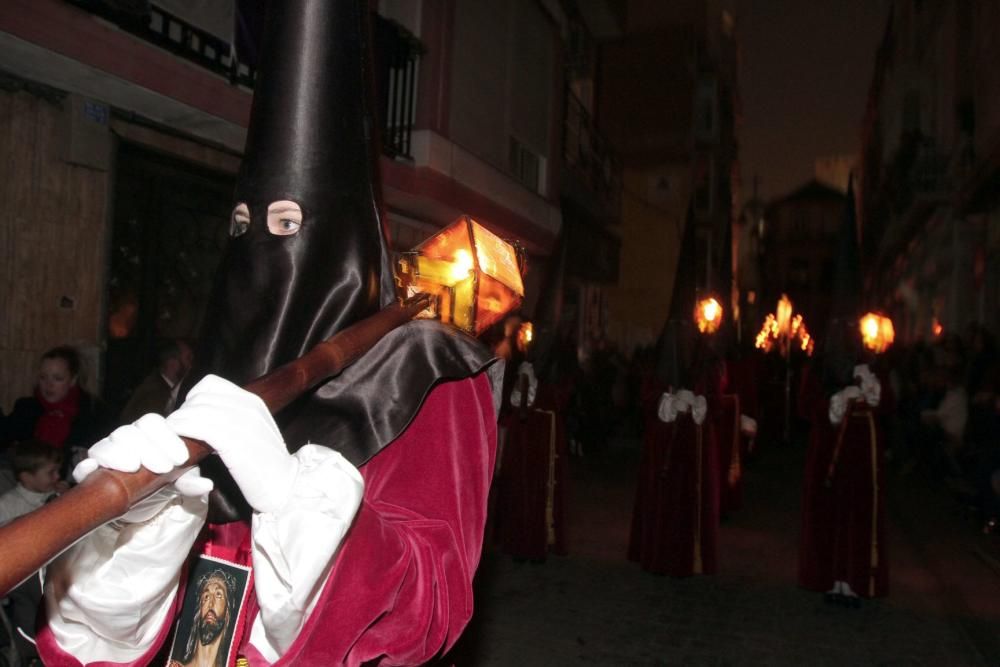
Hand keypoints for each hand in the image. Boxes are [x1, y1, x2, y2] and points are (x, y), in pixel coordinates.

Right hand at [73, 413, 212, 521]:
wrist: (142, 506)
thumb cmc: (162, 483)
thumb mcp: (181, 482)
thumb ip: (191, 481)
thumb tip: (207, 484)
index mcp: (149, 435)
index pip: (152, 422)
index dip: (166, 437)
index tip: (181, 458)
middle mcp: (126, 441)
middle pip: (129, 431)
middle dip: (147, 447)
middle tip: (164, 467)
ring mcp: (107, 455)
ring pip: (107, 443)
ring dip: (121, 454)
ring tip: (135, 468)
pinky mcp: (91, 474)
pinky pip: (83, 465)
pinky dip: (86, 466)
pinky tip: (92, 469)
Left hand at [167, 375, 297, 513]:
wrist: (286, 488)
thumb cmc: (267, 468)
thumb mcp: (254, 435)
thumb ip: (232, 421)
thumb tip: (200, 418)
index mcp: (253, 401)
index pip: (210, 383)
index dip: (194, 399)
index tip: (193, 420)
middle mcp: (247, 405)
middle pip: (197, 397)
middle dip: (183, 415)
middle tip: (182, 438)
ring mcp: (241, 420)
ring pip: (192, 410)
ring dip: (178, 427)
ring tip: (179, 446)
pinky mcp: (232, 439)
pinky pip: (195, 426)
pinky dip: (181, 435)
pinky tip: (183, 451)